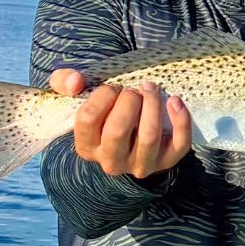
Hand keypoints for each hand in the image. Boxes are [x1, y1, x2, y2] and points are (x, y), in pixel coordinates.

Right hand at [54, 68, 191, 179]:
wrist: (129, 133)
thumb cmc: (103, 111)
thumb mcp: (80, 96)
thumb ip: (64, 81)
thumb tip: (75, 82)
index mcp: (86, 146)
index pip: (87, 121)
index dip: (100, 97)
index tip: (111, 87)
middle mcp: (111, 161)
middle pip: (117, 132)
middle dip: (128, 102)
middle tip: (133, 89)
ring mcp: (140, 164)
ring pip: (148, 137)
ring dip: (152, 105)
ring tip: (150, 88)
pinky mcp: (166, 161)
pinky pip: (179, 144)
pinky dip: (180, 120)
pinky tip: (174, 100)